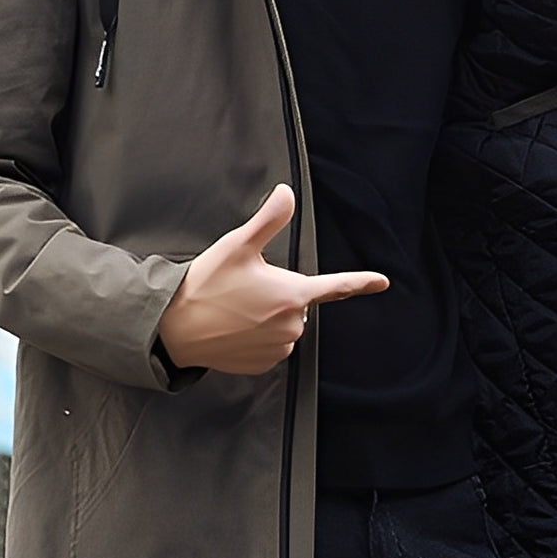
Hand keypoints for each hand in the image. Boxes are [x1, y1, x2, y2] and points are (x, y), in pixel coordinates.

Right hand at [159, 184, 388, 374]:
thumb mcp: (236, 245)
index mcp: (292, 294)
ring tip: (234, 309)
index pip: (336, 287)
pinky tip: (233, 329)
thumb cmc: (206, 285)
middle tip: (243, 289)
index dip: (361, 282)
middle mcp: (291, 325)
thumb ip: (268, 220)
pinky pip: (270, 346)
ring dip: (266, 317)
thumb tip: (287, 193)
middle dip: (277, 294)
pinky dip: (256, 338)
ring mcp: (278, 348)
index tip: (382, 281)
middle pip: (297, 303)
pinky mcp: (263, 365)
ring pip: (283, 326)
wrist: (174, 329)